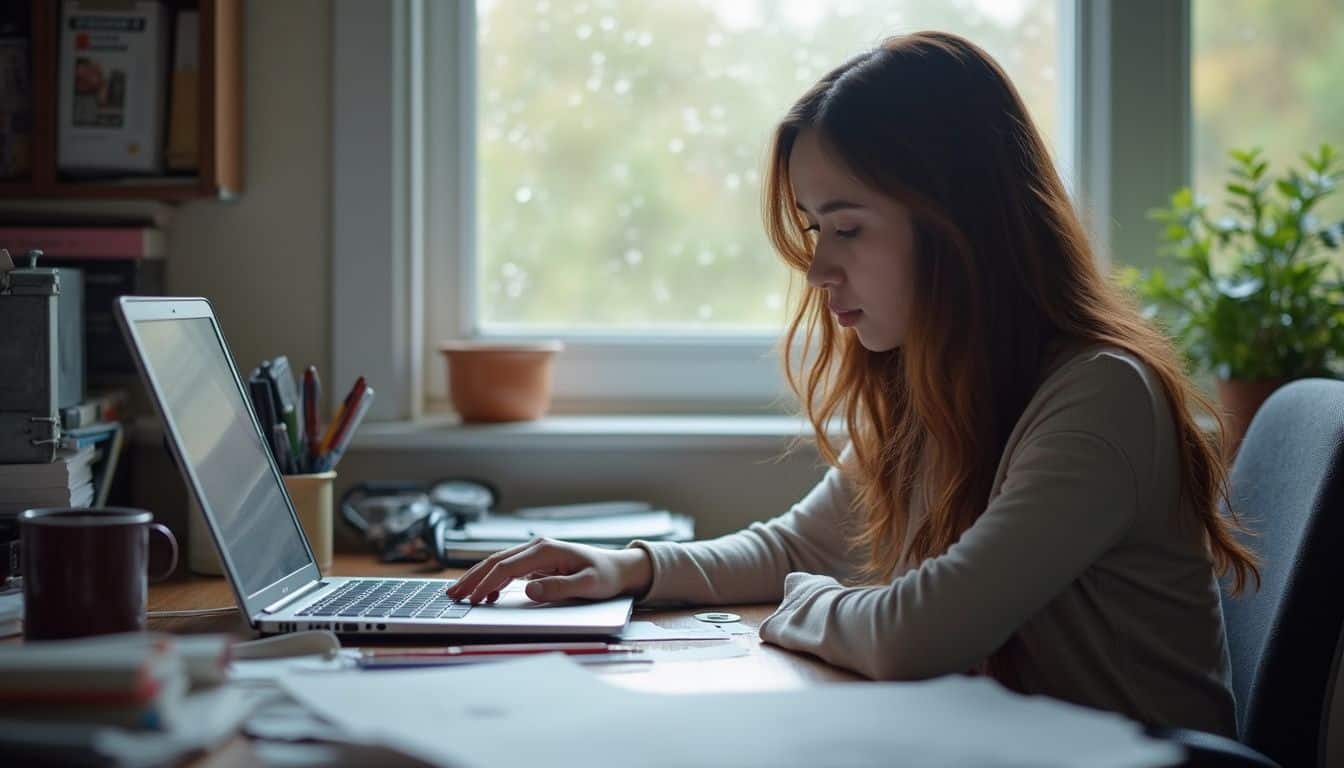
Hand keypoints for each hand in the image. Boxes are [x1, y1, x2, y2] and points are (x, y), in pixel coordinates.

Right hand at [445, 538, 652, 604]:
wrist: (620, 568)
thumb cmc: (607, 576)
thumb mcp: (588, 585)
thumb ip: (558, 588)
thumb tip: (528, 590)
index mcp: (546, 550)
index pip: (506, 567)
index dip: (486, 584)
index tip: (472, 599)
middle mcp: (538, 547)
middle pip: (496, 561)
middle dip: (472, 579)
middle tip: (452, 596)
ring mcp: (536, 553)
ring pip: (498, 563)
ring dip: (478, 578)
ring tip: (460, 595)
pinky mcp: (537, 562)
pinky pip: (509, 569)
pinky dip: (493, 580)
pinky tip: (487, 596)